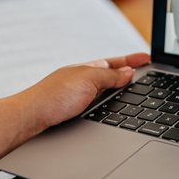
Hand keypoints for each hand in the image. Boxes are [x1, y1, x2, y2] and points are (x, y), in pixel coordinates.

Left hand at [19, 53, 150, 134]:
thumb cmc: (54, 97)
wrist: (31, 120)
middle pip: (112, 75)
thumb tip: (128, 72)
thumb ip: (110, 75)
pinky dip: (111, 104)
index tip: (148, 58)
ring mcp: (78, 98)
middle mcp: (82, 82)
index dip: (132, 60)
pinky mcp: (75, 115)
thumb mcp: (88, 79)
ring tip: (136, 88)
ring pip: (106, 92)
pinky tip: (113, 110)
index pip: (115, 62)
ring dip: (120, 89)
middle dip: (129, 73)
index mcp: (86, 69)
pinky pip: (100, 106)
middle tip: (146, 70)